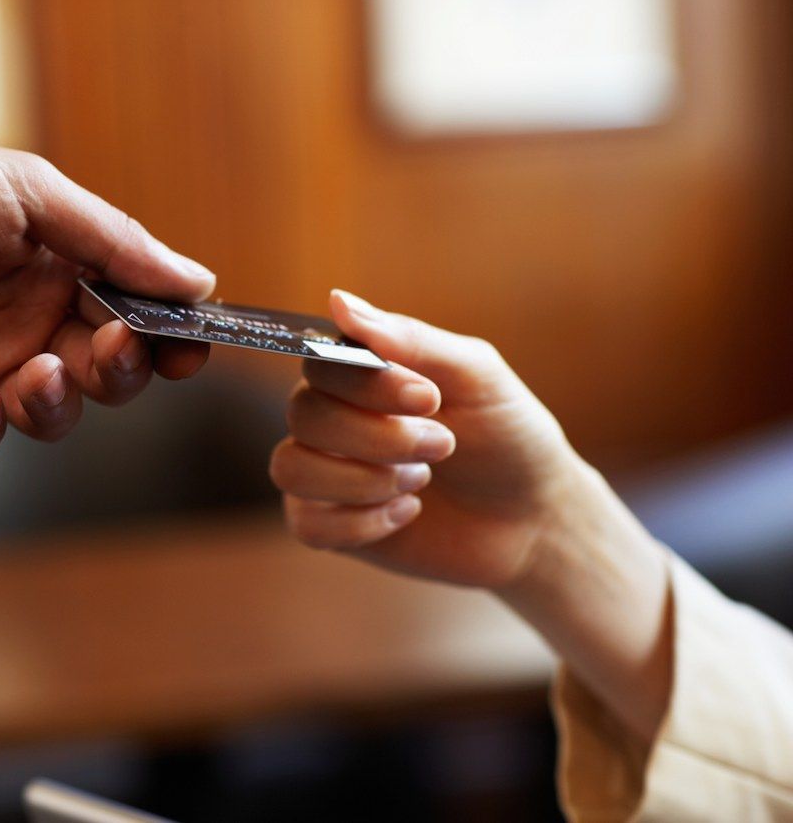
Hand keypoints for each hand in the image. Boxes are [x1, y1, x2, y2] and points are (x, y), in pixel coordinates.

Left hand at [0, 112, 213, 457]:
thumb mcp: (25, 193)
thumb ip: (110, 239)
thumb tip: (200, 281)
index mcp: (62, 274)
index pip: (137, 319)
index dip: (171, 339)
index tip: (192, 345)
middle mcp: (30, 327)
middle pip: (105, 374)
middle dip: (123, 370)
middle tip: (115, 347)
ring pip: (49, 414)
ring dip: (59, 403)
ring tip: (37, 371)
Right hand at [271, 288, 580, 587]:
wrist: (534, 516)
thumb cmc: (507, 434)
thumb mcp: (475, 375)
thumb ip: (410, 339)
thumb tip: (338, 299)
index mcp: (360, 373)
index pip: (319, 362)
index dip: (365, 384)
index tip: (429, 398)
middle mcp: (333, 417)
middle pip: (303, 414)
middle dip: (378, 437)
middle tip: (443, 445)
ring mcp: (326, 472)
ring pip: (289, 467)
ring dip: (363, 480)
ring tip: (421, 482)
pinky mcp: (330, 525)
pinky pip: (305, 524)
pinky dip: (360, 523)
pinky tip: (407, 514)